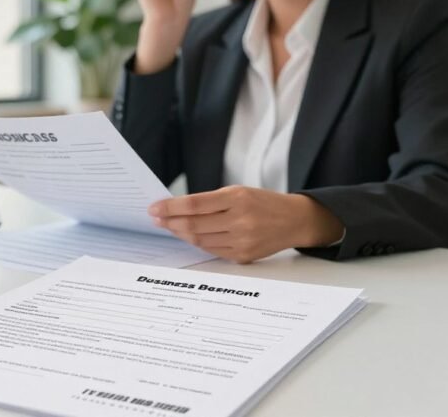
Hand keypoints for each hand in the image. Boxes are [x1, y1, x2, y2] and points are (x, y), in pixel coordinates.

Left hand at [148, 186, 344, 263]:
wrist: (294, 220)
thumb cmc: (263, 202)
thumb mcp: (239, 192)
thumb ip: (211, 201)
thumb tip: (177, 209)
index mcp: (237, 198)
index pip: (195, 204)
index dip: (170, 207)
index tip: (154, 208)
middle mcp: (240, 220)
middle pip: (193, 225)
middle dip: (169, 222)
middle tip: (155, 219)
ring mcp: (242, 240)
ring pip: (199, 240)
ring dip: (180, 233)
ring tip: (169, 226)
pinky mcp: (243, 255)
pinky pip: (212, 250)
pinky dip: (197, 243)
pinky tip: (189, 236)